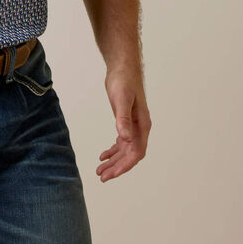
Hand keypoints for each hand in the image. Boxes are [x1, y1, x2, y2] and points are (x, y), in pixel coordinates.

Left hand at [97, 66, 151, 181]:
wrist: (122, 67)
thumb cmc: (123, 81)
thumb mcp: (121, 100)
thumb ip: (123, 119)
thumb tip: (125, 139)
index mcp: (142, 125)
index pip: (136, 152)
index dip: (124, 165)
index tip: (111, 174)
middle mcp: (140, 128)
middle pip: (130, 154)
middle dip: (117, 167)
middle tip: (101, 176)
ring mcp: (134, 125)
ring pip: (125, 150)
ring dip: (114, 161)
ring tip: (100, 170)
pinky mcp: (126, 121)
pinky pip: (121, 141)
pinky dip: (113, 150)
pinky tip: (103, 155)